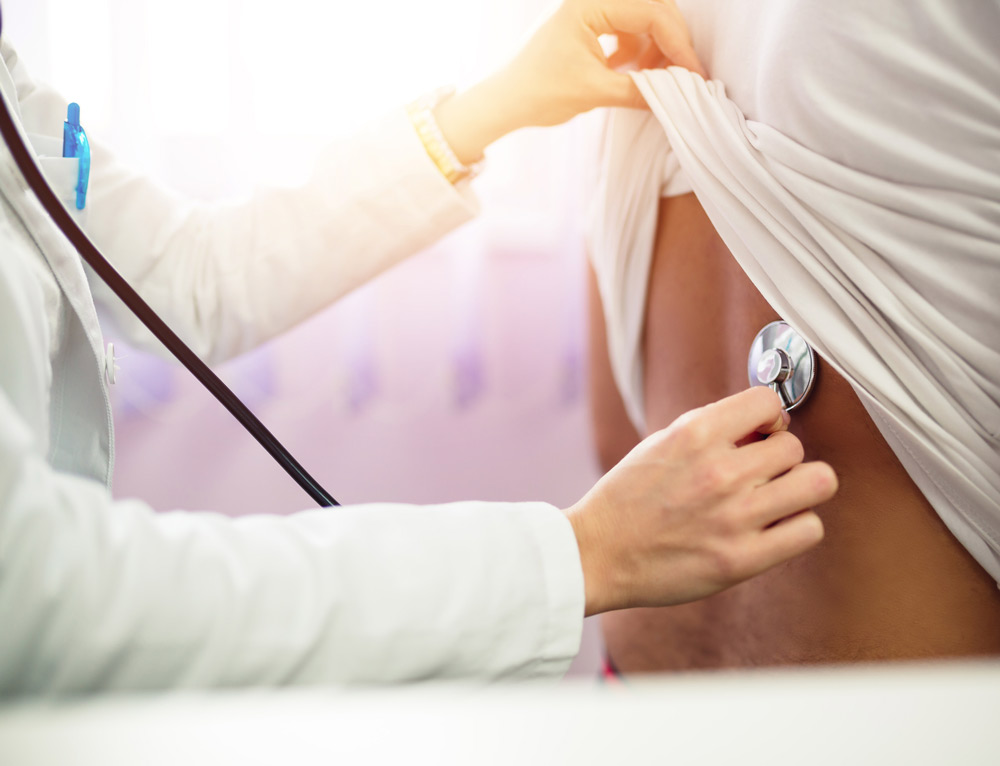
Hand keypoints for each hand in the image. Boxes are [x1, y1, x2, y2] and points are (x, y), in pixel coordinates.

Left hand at [434, 0, 705, 164]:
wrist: (505, 102)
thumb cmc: (538, 93)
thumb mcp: (595, 93)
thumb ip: (640, 90)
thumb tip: (678, 93)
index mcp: (589, 3)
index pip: (651, 12)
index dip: (677, 43)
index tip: (693, 73)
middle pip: (652, 7)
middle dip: (671, 42)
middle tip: (684, 74)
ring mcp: (589, 8)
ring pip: (641, 17)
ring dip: (655, 46)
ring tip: (654, 77)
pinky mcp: (588, 23)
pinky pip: (626, 27)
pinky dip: (636, 49)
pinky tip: (628, 71)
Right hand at [565, 387, 837, 615]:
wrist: (598, 552)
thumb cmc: (629, 497)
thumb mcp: (662, 442)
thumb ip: (714, 429)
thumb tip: (770, 423)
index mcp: (695, 434)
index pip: (769, 402)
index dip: (769, 419)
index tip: (759, 434)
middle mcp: (720, 472)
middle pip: (795, 447)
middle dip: (780, 459)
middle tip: (759, 475)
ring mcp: (734, 517)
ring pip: (818, 483)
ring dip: (799, 489)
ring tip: (775, 498)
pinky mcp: (741, 559)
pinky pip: (809, 530)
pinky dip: (797, 526)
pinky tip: (771, 528)